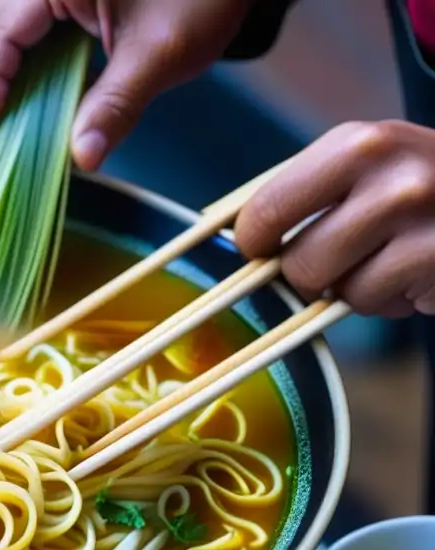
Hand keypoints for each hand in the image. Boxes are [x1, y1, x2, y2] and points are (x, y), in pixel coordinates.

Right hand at [0, 0, 253, 169]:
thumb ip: (115, 106)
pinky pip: (39, 35)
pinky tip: (52, 103)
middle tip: (6, 135)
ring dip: (17, 81)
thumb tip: (81, 158)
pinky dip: (40, 71)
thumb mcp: (160, 54)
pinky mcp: (72, 1)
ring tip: (27, 126)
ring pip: (13, 35)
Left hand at [235, 120, 434, 316]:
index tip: (255, 249)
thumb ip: (305, 193)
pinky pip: (377, 304)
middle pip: (298, 262)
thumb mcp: (366, 166)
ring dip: (353, 288)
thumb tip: (233, 233)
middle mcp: (390, 176)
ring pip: (337, 289)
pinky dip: (387, 300)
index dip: (253, 241)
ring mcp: (420, 221)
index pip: (269, 207)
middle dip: (308, 275)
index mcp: (357, 145)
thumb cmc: (419, 187)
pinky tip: (414, 273)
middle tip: (336, 261)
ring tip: (387, 260)